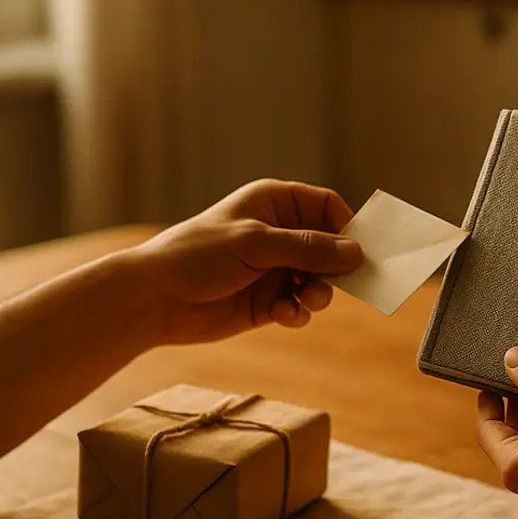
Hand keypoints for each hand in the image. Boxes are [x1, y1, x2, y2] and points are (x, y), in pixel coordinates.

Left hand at [136, 180, 362, 344]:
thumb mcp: (256, 244)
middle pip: (330, 247)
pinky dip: (298, 312)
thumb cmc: (199, 256)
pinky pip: (299, 306)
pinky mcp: (267, 302)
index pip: (327, 207)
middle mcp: (279, 234)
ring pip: (319, 280)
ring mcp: (274, 269)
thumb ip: (308, 247)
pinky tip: (283, 315)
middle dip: (338, 267)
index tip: (362, 251)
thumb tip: (356, 252)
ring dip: (319, 293)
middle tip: (345, 283)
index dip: (348, 227)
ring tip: (309, 299)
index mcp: (275, 204)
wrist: (156, 298)